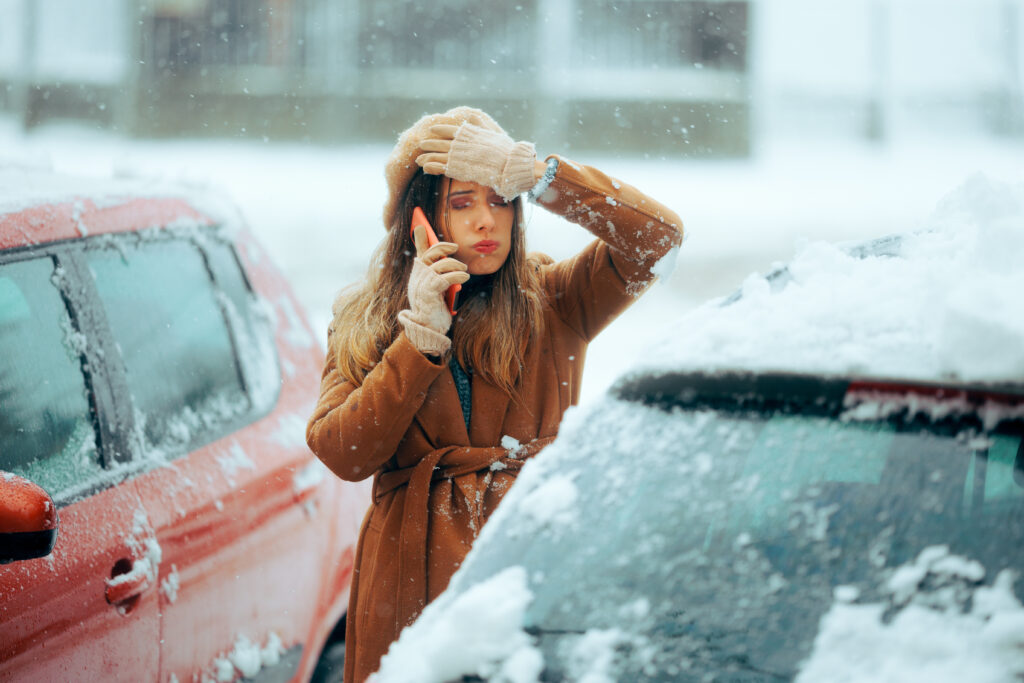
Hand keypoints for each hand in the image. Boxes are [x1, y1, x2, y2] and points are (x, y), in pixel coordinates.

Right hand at [397, 227, 469, 354]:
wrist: (428, 329)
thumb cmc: (434, 309)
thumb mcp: (437, 289)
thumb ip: (439, 274)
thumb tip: (446, 261)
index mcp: (419, 275)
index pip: (419, 253)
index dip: (420, 239)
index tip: (419, 225)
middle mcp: (417, 277)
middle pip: (430, 253)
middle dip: (443, 247)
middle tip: (455, 247)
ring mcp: (421, 284)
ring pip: (440, 265)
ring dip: (455, 265)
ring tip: (464, 270)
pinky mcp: (428, 292)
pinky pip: (444, 277)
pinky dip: (457, 275)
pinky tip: (464, 277)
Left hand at [415, 122, 537, 200]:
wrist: (508, 164)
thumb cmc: (505, 151)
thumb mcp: (493, 134)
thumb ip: (482, 127)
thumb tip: (478, 119)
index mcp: (469, 133)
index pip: (450, 128)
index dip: (440, 128)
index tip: (433, 128)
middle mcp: (461, 143)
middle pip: (440, 141)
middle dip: (430, 143)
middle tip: (421, 143)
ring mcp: (458, 156)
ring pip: (437, 154)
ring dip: (426, 156)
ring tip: (418, 159)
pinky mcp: (457, 169)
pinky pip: (440, 167)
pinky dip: (431, 167)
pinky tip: (425, 168)